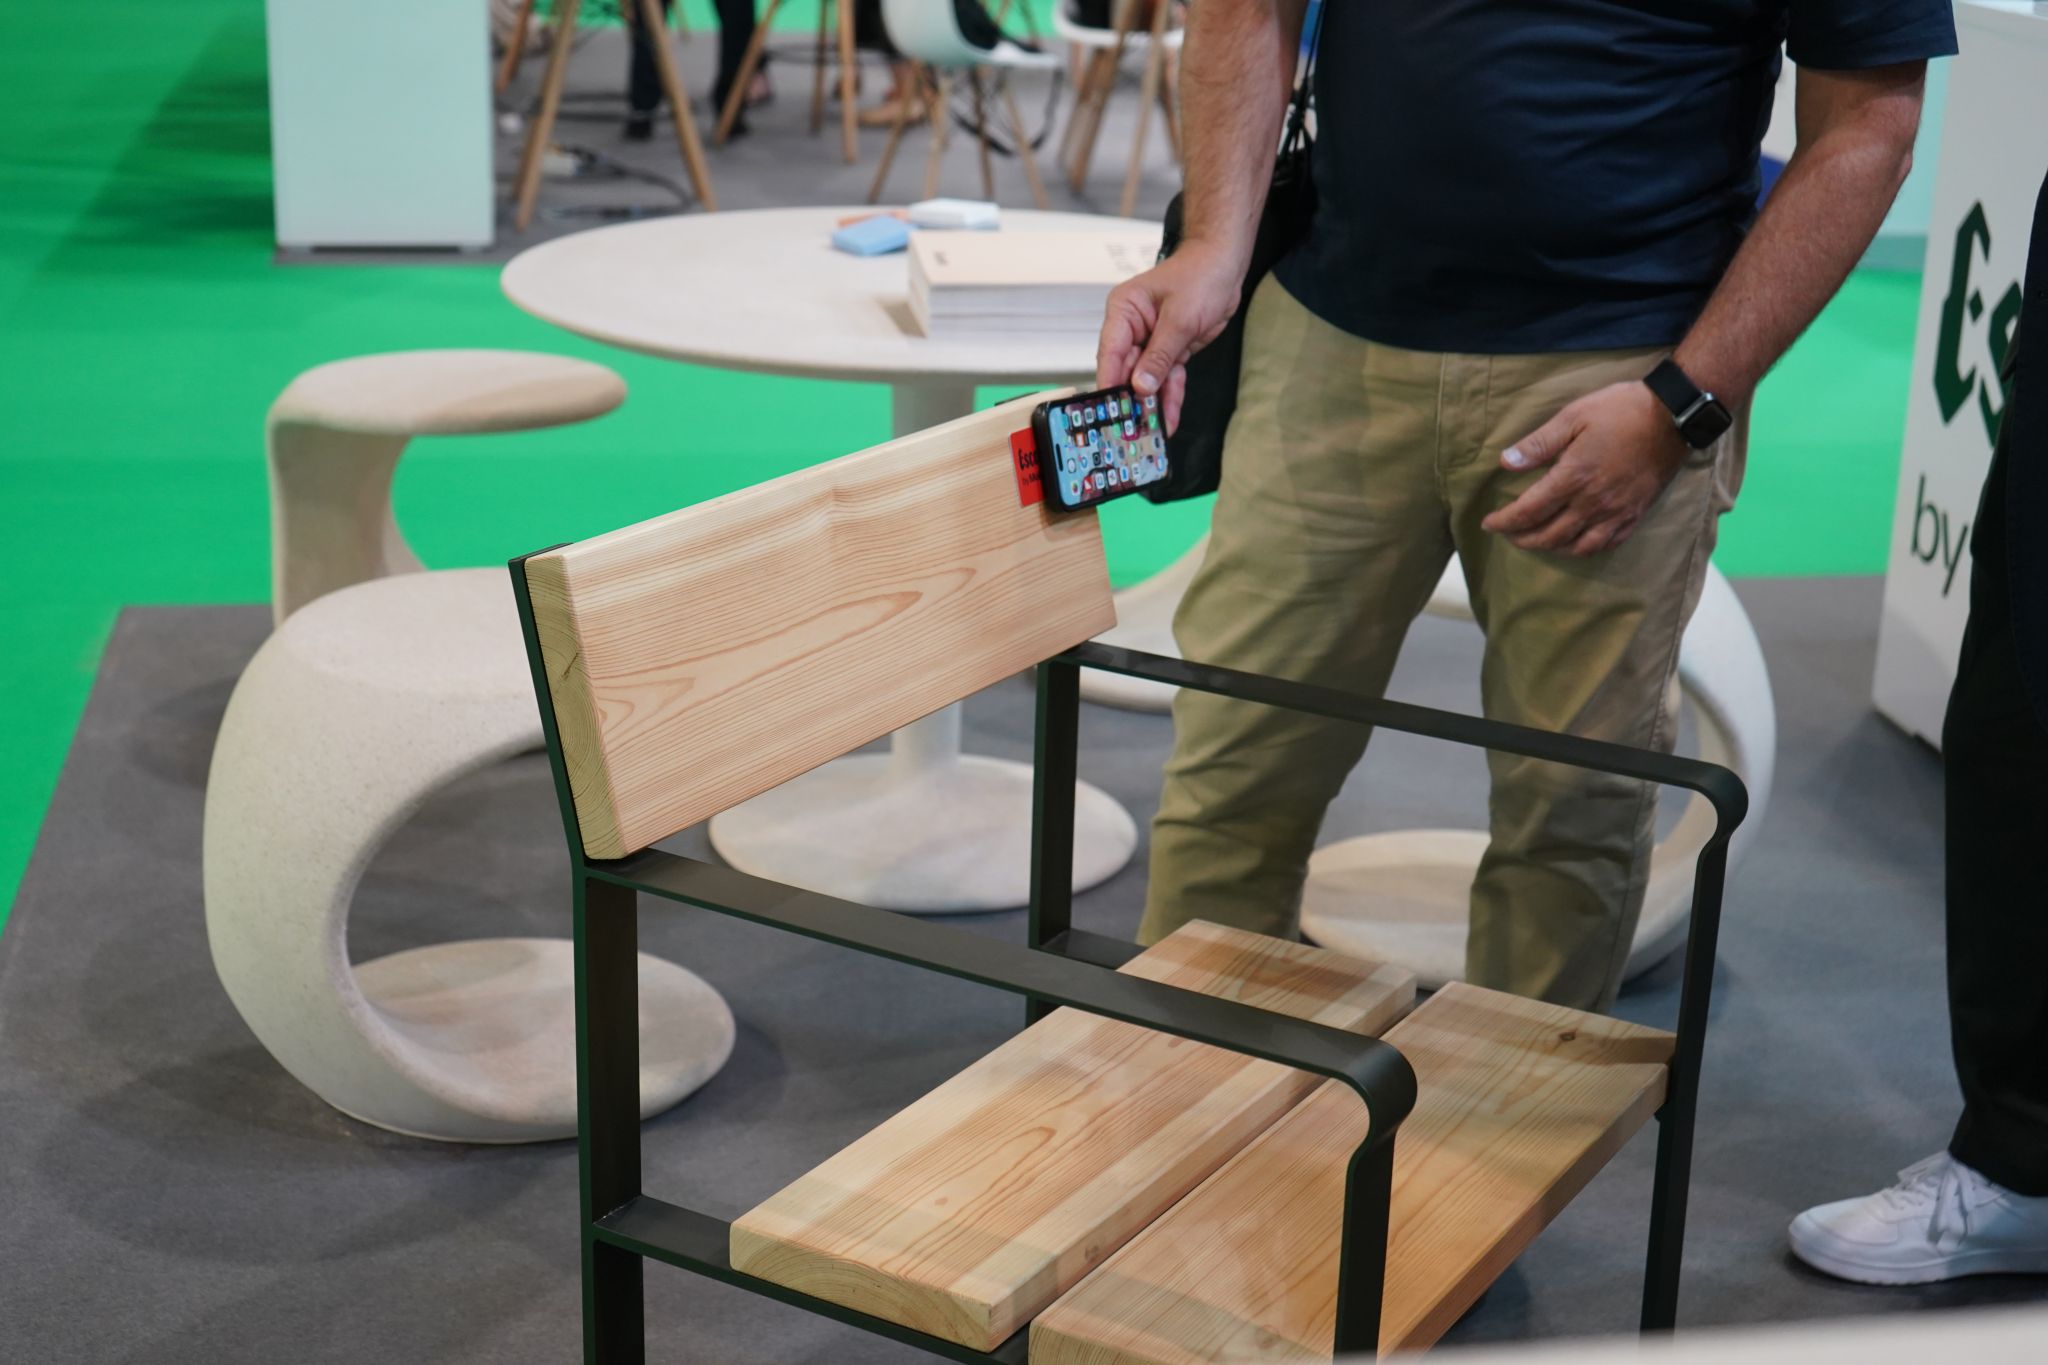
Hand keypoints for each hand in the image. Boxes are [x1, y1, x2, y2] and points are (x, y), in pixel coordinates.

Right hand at [1096, 240, 1244, 433]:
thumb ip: (1160, 355)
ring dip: (1151, 404)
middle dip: (1130, 399)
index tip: (1110, 410)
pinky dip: (1169, 397)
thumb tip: (1140, 387)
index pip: (1110, 353)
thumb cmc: (1201, 275)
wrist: (1226, 264)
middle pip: (1125, 370)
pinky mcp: (1170, 349)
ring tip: (1151, 432)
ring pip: (1147, 379)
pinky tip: (1169, 419)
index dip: (1110, 383)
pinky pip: (1167, 377)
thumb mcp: (1180, 318)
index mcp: (1124, 311)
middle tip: (1131, 430)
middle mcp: (1132, 327)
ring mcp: (1150, 340)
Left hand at [1480, 381, 1690, 556]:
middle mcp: (1593, 502)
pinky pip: (1606, 544)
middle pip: (1549, 535)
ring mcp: (1616, 512)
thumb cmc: (1620, 410)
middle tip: (1507, 534)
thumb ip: (1538, 444)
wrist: (1673, 416)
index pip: (1529, 511)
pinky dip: (1583, 549)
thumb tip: (1505, 462)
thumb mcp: (1573, 416)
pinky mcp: (1635, 514)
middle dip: (1522, 539)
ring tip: (1535, 541)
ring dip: (1550, 548)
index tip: (1488, 523)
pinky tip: (1574, 543)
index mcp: (1574, 477)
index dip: (1505, 521)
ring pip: (1576, 546)